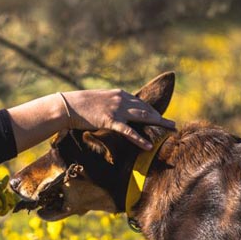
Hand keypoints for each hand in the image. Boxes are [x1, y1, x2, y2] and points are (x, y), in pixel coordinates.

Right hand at [60, 89, 175, 148]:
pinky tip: (149, 145)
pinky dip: (140, 139)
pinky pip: (128, 131)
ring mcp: (117, 110)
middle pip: (146, 109)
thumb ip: (112, 103)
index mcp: (120, 94)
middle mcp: (121, 99)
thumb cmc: (81, 104)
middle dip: (160, 118)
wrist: (68, 106)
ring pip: (143, 117)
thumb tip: (117, 110)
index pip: (141, 103)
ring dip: (158, 124)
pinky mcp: (110, 120)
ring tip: (168, 131)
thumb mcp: (100, 100)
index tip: (161, 117)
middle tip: (172, 125)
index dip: (153, 111)